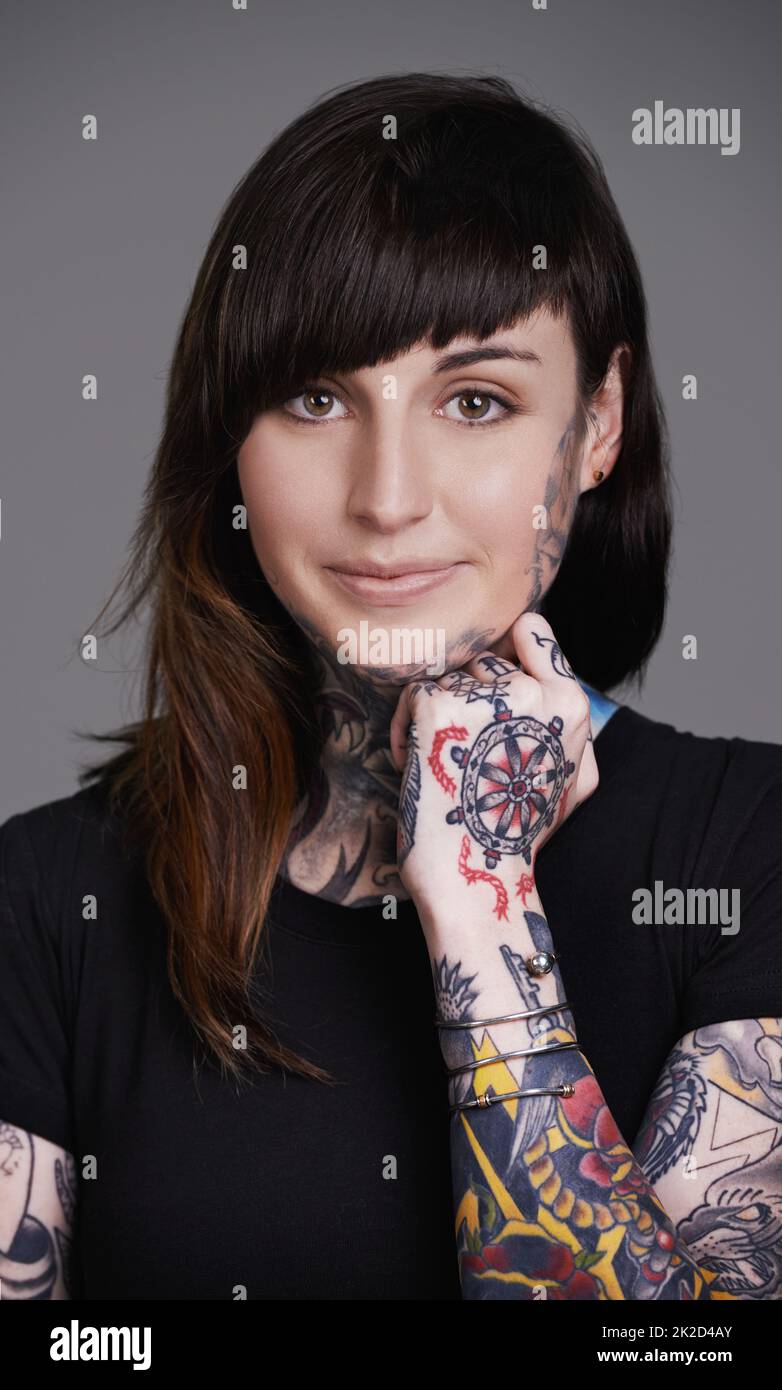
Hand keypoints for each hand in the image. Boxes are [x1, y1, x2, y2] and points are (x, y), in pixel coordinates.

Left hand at [389, 613, 597, 925]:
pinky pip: (413, 693)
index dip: (507, 655)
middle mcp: (531, 691)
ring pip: (448, 678)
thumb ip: (573, 716)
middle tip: (471, 754)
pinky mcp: (436, 707)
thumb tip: (554, 662)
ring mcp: (483, 698)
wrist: (476, 877)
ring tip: (449, 763)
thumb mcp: (577, 774)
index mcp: (570, 703)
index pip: (531, 630)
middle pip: (483, 661)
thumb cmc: (521, 831)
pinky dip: (406, 727)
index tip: (493, 696)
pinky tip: (421, 764)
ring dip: (439, 716)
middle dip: (471, 699)